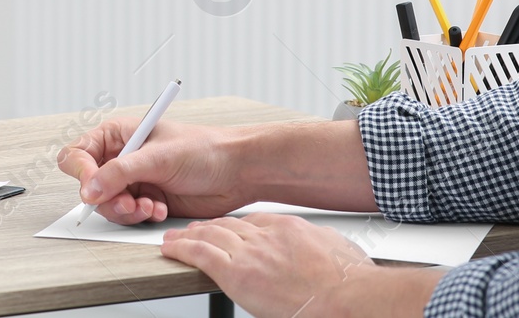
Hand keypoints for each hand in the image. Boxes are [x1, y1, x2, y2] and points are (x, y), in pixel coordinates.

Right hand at [56, 118, 252, 223]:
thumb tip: (90, 189)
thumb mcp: (159, 157)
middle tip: (129, 203)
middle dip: (108, 199)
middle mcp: (122, 157)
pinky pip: (128, 216)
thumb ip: (121, 172)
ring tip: (150, 207)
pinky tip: (160, 209)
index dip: (82, 173)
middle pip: (90, 185)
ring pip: (108, 205)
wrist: (236, 172)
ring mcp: (134, 180)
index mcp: (118, 135)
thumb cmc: (204, 150)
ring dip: (127, 211)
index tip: (94, 189)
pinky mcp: (146, 200)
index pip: (79, 154)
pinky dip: (142, 217)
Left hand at [161, 213, 372, 317]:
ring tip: (174, 238)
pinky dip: (182, 249)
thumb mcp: (338, 249)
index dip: (234, 225)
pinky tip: (170, 249)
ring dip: (188, 236)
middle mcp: (265, 236)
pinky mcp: (237, 273)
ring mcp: (249, 253)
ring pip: (210, 236)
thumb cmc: (347, 281)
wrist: (345, 297)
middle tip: (192, 229)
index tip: (226, 229)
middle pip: (227, 225)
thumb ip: (320, 245)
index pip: (253, 221)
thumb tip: (321, 249)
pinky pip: (201, 255)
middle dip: (207, 228)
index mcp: (288, 228)